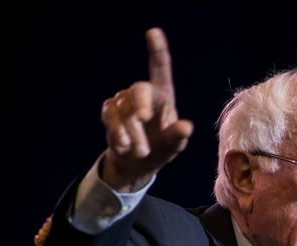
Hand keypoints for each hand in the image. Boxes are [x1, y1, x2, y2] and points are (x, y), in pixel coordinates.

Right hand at [99, 28, 193, 191]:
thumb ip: (178, 136)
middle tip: (144, 119)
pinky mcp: (110, 112)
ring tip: (142, 151)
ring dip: (134, 133)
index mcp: (163, 96)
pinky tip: (125, 146)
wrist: (138, 162)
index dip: (157, 50)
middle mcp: (143, 94)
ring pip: (124, 110)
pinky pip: (110, 117)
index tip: (153, 32)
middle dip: (141, 103)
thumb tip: (186, 127)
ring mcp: (124, 101)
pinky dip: (118, 133)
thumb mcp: (174, 146)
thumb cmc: (161, 149)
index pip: (160, 69)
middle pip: (139, 89)